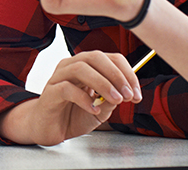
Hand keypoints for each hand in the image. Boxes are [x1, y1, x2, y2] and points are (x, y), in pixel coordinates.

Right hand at [0, 51, 141, 145]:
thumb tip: (127, 92)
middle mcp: (71, 66)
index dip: (127, 74)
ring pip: (80, 68)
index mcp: (87, 66)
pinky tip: (94, 110)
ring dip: (103, 83)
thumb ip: (112, 99)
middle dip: (116, 75)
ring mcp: (59, 77)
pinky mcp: (50, 92)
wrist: (50, 129)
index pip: (110, 58)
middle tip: (128, 95)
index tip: (137, 94)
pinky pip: (66, 88)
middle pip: (95, 57)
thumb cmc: (73, 115)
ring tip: (115, 100)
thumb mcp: (101, 109)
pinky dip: (84, 98)